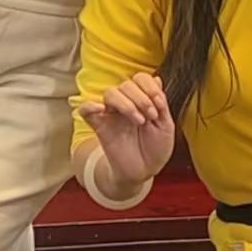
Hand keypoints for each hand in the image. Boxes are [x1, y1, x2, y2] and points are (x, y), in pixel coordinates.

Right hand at [77, 72, 175, 190]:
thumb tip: (156, 79)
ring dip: (127, 104)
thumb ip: (160, 102)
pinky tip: (102, 109)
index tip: (160, 105)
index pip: (140, 78)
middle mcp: (125, 104)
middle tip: (151, 117)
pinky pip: (86, 109)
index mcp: (141, 100)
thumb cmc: (155, 149)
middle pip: (126, 84)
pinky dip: (90, 106)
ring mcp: (111, 114)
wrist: (144, 172)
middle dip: (142, 99)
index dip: (150, 87)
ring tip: (139, 121)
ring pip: (110, 93)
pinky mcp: (99, 126)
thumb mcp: (166, 126)